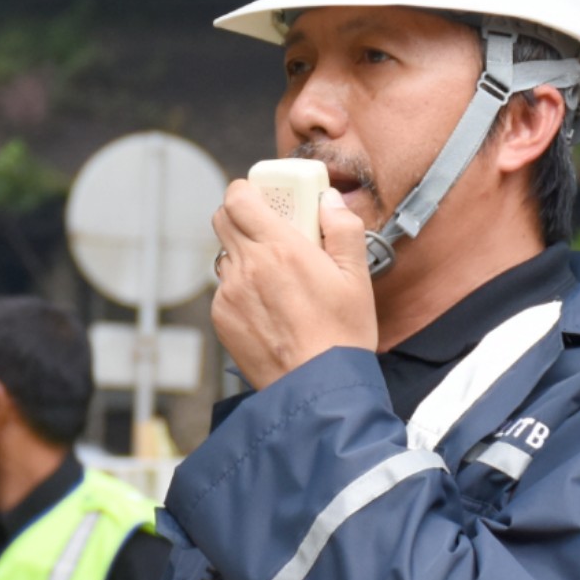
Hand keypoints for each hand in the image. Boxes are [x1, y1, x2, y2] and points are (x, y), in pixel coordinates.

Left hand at [211, 182, 375, 389]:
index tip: (262, 196)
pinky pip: (225, 290)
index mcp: (281, 249)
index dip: (246, 191)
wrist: (317, 388)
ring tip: (276, 278)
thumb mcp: (357, 277)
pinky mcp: (223, 318)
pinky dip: (241, 289)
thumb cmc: (341, 335)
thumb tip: (329, 200)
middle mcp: (248, 267)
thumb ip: (342, 229)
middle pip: (223, 219)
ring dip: (244, 256)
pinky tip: (269, 308)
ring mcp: (230, 294)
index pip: (239, 198)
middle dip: (242, 216)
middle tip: (269, 228)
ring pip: (226, 256)